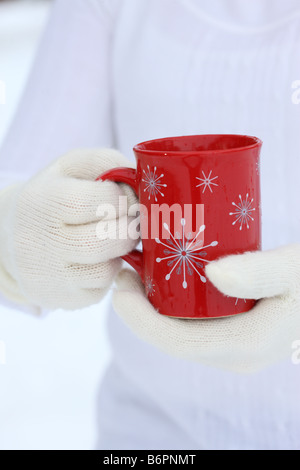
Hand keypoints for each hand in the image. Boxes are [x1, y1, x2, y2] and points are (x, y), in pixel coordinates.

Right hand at [0, 148, 137, 309]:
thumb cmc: (52, 196)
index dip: (125, 200)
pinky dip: (107, 273)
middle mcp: (41, 241)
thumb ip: (106, 162)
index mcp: (44, 201)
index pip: (102, 202)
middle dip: (130, 229)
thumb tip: (140, 180)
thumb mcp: (70, 167)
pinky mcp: (60, 299)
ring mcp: (49, 275)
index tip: (127, 199)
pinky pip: (100, 290)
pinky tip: (97, 259)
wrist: (10, 238)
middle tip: (132, 221)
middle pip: (107, 240)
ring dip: (119, 254)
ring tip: (112, 239)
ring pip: (107, 271)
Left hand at [112, 244, 299, 372]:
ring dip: (154, 307)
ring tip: (141, 270)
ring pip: (180, 332)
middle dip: (139, 310)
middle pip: (171, 338)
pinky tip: (169, 280)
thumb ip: (259, 273)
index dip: (138, 317)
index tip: (121, 283)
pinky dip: (173, 306)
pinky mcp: (234, 336)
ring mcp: (233, 349)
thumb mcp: (293, 271)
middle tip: (128, 269)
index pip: (173, 341)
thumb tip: (214, 273)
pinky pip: (193, 326)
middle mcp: (233, 356)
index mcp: (243, 346)